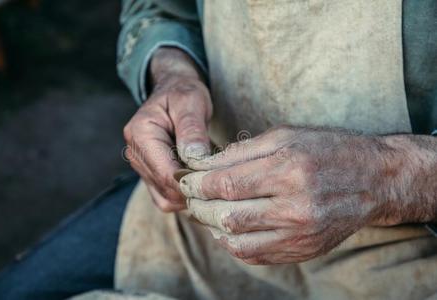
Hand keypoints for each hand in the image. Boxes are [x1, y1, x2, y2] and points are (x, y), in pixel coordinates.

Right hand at [124, 47, 211, 211]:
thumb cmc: (183, 93)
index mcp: (141, 134)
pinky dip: (185, 196)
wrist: (173, 90)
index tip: (219, 180)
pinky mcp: (150, 175)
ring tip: (212, 179)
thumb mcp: (191, 102)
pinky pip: (166, 198)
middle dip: (194, 189)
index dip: (193, 182)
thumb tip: (195, 159)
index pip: (165, 173)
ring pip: (166, 199)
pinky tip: (201, 182)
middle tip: (221, 180)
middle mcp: (135, 154)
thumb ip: (192, 130)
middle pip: (165, 189)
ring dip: (190, 195)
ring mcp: (141, 167)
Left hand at [179, 126, 410, 263]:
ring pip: (236, 239)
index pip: (224, 184)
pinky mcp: (304, 250)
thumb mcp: (286, 136)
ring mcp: (300, 234)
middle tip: (190, 195)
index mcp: (288, 170)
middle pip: (226, 215)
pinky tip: (227, 229)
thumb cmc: (328, 150)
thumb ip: (241, 151)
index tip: (185, 178)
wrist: (374, 180)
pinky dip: (232, 243)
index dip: (196, 184)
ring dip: (211, 226)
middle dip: (198, 205)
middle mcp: (295, 206)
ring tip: (205, 210)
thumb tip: (202, 164)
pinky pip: (255, 255)